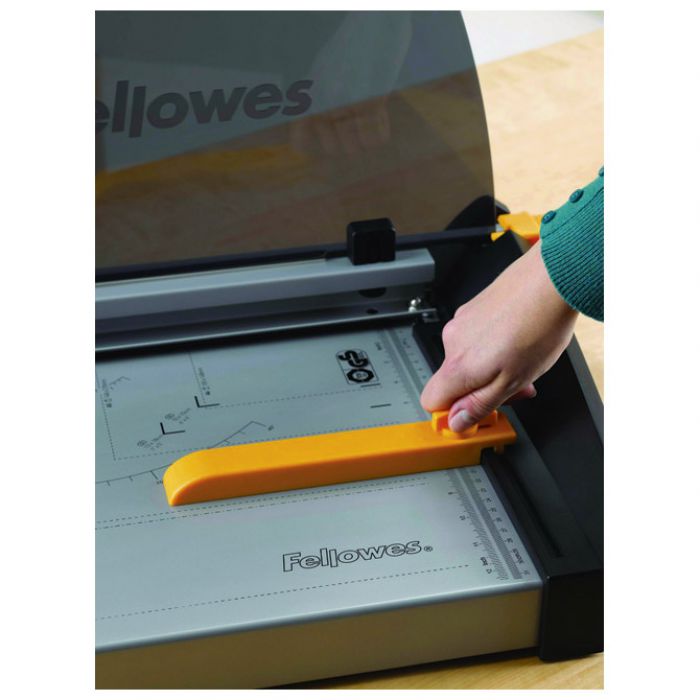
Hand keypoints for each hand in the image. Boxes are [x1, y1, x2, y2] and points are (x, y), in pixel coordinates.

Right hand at [420, 241, 578, 431]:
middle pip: (453, 381)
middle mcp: (452, 342)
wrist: (551, 280)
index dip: (453, 412)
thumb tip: (457, 422)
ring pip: (466, 360)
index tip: (475, 413)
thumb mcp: (513, 381)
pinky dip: (493, 347)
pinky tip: (519, 340)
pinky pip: (475, 339)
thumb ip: (480, 405)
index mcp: (458, 365)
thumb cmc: (538, 326)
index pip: (431, 401)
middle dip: (480, 390)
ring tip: (523, 360)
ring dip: (490, 368)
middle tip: (515, 388)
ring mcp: (461, 322)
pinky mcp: (473, 308)